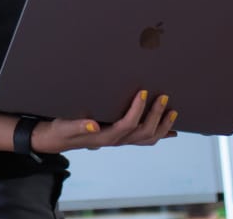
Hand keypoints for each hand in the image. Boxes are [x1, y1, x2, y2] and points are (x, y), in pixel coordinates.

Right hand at [32, 90, 177, 153]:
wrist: (59, 139)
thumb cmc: (63, 130)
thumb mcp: (66, 126)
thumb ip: (79, 125)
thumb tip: (93, 125)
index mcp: (105, 137)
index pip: (127, 124)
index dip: (138, 109)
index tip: (143, 92)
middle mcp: (117, 140)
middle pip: (144, 132)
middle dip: (156, 115)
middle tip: (163, 97)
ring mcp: (122, 140)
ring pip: (148, 138)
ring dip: (163, 126)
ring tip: (173, 112)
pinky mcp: (123, 137)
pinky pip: (146, 139)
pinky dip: (161, 134)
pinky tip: (171, 130)